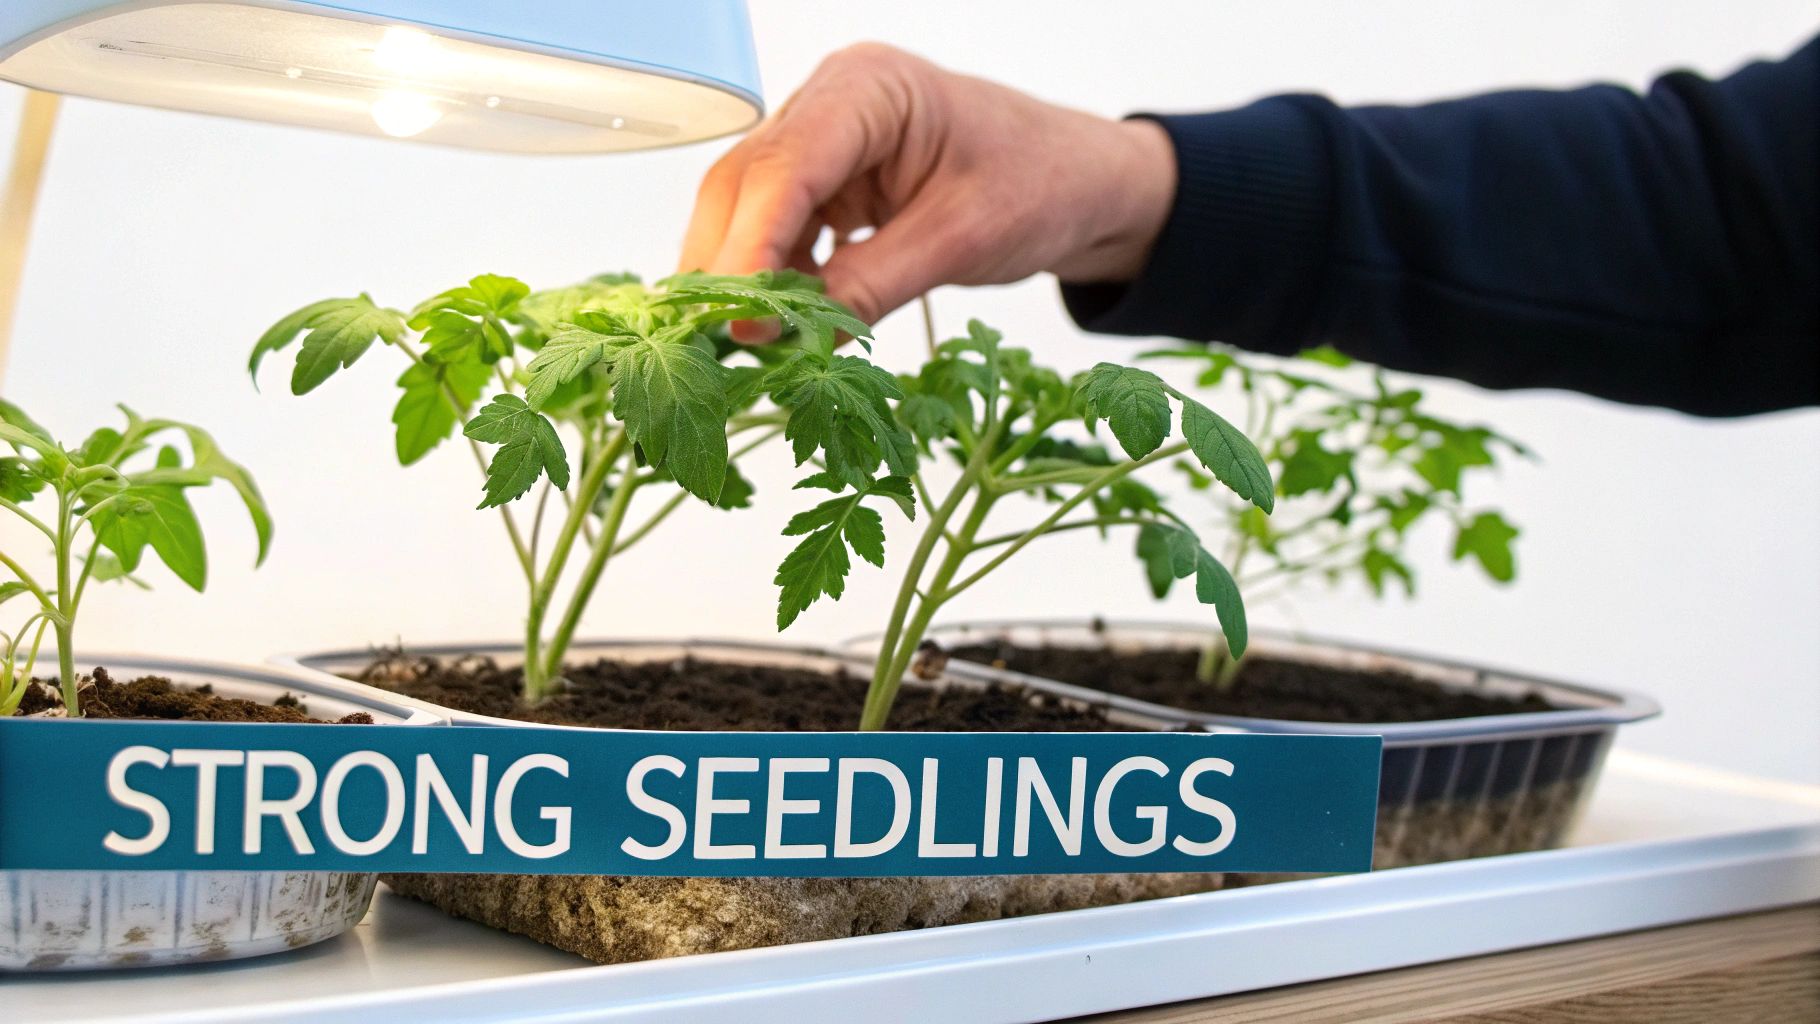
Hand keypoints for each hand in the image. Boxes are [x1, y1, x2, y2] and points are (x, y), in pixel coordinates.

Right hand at [679, 43, 1176, 328]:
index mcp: (869, 88)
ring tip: (753, 343)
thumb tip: (794, 336)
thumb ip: (872, 285)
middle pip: (747, 185)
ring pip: (750, 211)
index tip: (740, 317)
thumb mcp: (961, 241)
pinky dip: (776, 279)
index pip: (786, 168)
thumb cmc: (1041, 184)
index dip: (752, 246)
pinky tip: (783, 324)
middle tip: (725, 342)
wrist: (1081, 183)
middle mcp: (832, 103)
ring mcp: (825, 141)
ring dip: (746, 278)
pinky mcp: (829, 182)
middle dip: (730, 265)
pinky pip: (780, 231)